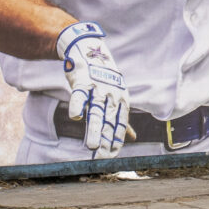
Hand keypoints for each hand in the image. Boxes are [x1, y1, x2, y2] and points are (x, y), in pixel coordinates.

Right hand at [56, 21, 136, 153]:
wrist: (90, 50)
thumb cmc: (105, 79)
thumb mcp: (118, 97)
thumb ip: (122, 119)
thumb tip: (132, 138)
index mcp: (122, 100)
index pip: (120, 124)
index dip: (116, 140)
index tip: (112, 156)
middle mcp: (112, 95)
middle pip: (109, 120)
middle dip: (106, 140)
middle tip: (102, 157)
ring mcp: (97, 87)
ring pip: (95, 110)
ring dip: (94, 129)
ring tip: (91, 146)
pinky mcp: (82, 80)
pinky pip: (79, 94)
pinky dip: (77, 105)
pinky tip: (76, 117)